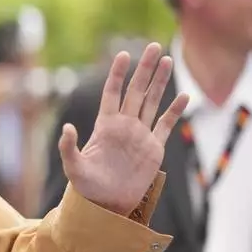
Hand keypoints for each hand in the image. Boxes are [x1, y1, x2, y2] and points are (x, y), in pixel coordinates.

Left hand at [60, 43, 188, 214]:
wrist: (107, 205)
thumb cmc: (86, 187)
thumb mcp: (74, 167)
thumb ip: (68, 147)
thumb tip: (67, 128)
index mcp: (105, 125)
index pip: (112, 92)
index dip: (117, 74)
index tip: (123, 54)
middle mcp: (124, 125)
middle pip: (136, 90)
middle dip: (144, 69)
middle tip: (153, 46)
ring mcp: (140, 135)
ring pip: (152, 101)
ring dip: (160, 82)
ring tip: (167, 60)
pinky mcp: (154, 148)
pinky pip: (166, 125)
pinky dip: (175, 111)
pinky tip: (184, 96)